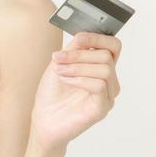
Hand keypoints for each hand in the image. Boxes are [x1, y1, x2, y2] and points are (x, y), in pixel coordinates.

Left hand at [29, 32, 121, 152]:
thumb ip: (74, 49)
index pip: (113, 46)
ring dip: (78, 66)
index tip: (78, 37)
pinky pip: (100, 86)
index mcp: (101, 68)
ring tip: (59, 71)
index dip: (98, 38)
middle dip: (80, 54)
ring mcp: (108, 96)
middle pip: (107, 56)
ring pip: (105, 69)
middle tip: (58, 58)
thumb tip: (84, 36)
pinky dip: (80, 79)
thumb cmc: (52, 94)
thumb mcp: (60, 64)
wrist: (43, 120)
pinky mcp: (102, 108)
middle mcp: (109, 81)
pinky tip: (65, 81)